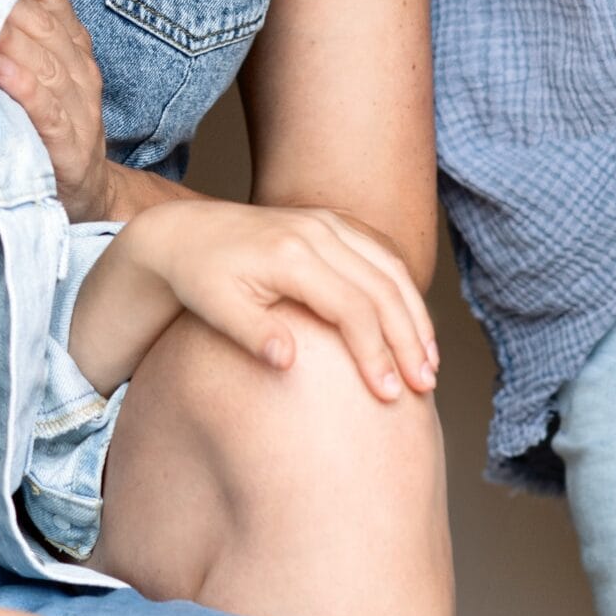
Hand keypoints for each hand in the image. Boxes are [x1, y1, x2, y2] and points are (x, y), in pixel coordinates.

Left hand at [0, 0, 112, 222]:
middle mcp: (80, 71)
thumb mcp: (37, 68)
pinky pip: (47, 110)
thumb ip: (20, 20)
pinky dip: (23, 86)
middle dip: (4, 0)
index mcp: (71, 46)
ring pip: (46, 61)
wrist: (84, 195)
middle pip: (44, 24)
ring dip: (10, 37)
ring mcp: (79, 108)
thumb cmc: (48, 124)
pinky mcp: (69, 146)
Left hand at [131, 200, 438, 402]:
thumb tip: (287, 362)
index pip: (352, 307)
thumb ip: (253, 334)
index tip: (388, 394)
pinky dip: (404, 286)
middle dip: (409, 340)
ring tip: (429, 361)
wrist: (186, 232)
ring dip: (416, 314)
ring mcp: (328, 221)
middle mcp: (317, 230)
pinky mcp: (333, 221)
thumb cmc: (200, 278)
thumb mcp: (216, 308)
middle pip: (383, 287)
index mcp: (291, 255)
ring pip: (391, 266)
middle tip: (425, 386)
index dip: (375, 353)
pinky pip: (382, 251)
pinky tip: (414, 322)